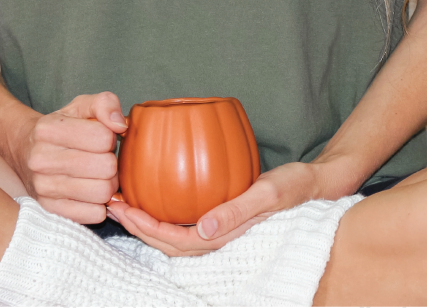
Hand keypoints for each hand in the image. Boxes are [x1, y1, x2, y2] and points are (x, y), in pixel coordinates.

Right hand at [9, 92, 127, 223]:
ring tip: (97, 175)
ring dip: (108, 185)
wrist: (25, 150)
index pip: (102, 137)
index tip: (101, 139)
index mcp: (49, 129)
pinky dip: (99, 205)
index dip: (109, 138)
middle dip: (111, 162)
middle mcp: (41, 159)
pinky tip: (90, 192)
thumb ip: (105, 103)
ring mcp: (43, 187)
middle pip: (106, 167)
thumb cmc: (62, 127)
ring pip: (102, 193)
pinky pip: (93, 214)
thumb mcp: (81, 106)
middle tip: (102, 159)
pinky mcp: (50, 210)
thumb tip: (121, 125)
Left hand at [107, 161, 325, 256]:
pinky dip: (164, 213)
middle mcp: (219, 237)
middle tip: (111, 203)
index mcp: (226, 237)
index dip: (147, 229)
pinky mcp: (221, 216)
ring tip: (123, 202)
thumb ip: (237, 212)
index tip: (124, 208)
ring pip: (174, 235)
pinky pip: (185, 221)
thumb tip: (204, 227)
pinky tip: (152, 194)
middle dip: (138, 227)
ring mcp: (219, 229)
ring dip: (147, 222)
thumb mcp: (267, 194)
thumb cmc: (294, 187)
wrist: (314, 183)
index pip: (176, 241)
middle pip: (169, 242)